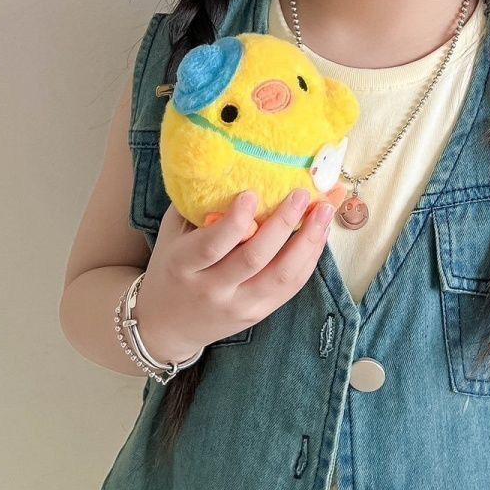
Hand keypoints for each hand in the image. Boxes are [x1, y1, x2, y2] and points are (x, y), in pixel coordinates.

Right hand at [133, 186, 345, 362]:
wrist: (166, 325)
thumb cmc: (171, 266)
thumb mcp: (173, 233)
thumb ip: (197, 205)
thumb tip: (231, 164)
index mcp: (184, 266)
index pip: (212, 245)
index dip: (235, 220)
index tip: (253, 193)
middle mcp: (212, 290)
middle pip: (254, 258)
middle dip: (283, 223)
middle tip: (301, 193)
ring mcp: (238, 306)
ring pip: (281, 276)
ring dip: (308, 241)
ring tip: (324, 211)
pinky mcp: (257, 315)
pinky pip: (290, 287)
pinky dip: (309, 259)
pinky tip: (319, 234)